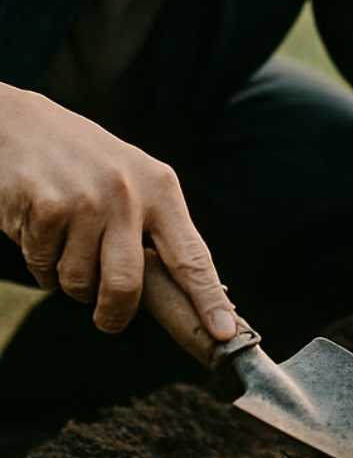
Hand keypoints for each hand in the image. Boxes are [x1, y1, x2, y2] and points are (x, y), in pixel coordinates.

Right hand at [0, 83, 236, 340]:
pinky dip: (39, 261)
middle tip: (107, 318)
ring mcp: (87, 199)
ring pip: (78, 283)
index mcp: (161, 188)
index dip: (208, 299)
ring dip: (68, 278)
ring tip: (64, 239)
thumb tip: (181, 291)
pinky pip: (43, 268)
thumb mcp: (133, 180)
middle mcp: (129, 193)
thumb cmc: (86, 161)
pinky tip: (39, 227)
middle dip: (114, 314)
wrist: (22, 123)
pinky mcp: (46, 207)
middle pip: (127, 285)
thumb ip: (154, 228)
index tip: (226, 333)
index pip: (192, 255)